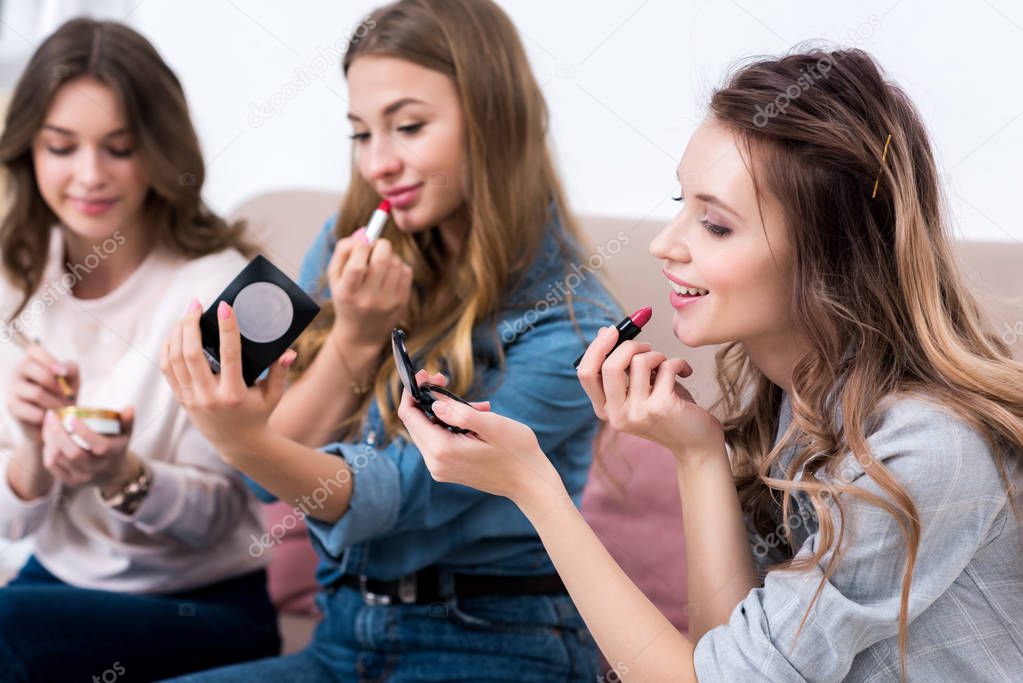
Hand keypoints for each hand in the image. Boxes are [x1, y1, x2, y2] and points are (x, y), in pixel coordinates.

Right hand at [5, 344, 78, 443]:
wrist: (53, 420)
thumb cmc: (62, 395)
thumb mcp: (71, 380)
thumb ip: (71, 368)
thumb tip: (63, 370)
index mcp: (31, 361)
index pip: (34, 350)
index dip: (49, 359)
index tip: (64, 373)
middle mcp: (17, 372)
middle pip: (32, 369)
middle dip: (55, 384)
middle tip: (67, 396)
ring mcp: (11, 389)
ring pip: (36, 392)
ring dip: (55, 403)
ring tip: (63, 409)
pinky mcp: (12, 407)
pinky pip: (33, 411)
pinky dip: (48, 415)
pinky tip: (51, 416)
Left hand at [40, 407, 136, 490]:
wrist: (112, 474)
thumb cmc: (116, 446)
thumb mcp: (125, 434)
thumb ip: (127, 420)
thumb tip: (129, 407)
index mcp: (112, 455)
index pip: (99, 446)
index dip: (84, 432)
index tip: (71, 417)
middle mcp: (97, 469)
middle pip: (74, 454)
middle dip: (59, 434)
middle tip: (51, 416)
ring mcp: (82, 477)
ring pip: (59, 458)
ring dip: (50, 439)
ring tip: (48, 425)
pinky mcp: (70, 481)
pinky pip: (52, 465)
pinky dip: (47, 450)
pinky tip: (48, 439)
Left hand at [160, 299, 296, 461]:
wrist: (236, 443)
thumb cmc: (258, 413)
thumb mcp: (274, 395)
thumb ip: (280, 372)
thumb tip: (289, 352)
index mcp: (233, 395)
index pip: (228, 355)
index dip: (226, 329)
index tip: (225, 306)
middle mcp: (209, 397)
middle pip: (191, 353)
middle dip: (191, 324)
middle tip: (197, 304)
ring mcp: (191, 398)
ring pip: (175, 358)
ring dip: (178, 332)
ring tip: (187, 314)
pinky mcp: (181, 398)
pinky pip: (168, 368)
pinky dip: (168, 348)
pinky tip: (176, 333)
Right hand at [327, 227, 412, 346]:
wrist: (361, 333)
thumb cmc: (346, 298)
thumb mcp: (335, 276)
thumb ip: (344, 250)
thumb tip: (364, 231)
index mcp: (347, 293)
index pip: (357, 264)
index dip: (362, 246)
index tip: (363, 243)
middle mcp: (368, 299)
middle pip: (382, 260)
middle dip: (381, 245)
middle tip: (377, 246)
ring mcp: (388, 302)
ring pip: (396, 263)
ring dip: (390, 255)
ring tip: (381, 263)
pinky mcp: (402, 302)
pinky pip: (406, 271)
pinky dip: (399, 265)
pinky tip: (390, 273)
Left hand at [397, 371, 566, 512]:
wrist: (530, 484)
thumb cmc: (517, 452)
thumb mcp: (492, 425)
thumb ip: (460, 413)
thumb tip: (434, 403)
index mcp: (442, 450)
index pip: (409, 416)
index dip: (412, 391)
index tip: (426, 375)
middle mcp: (435, 463)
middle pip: (415, 423)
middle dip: (428, 399)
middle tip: (446, 380)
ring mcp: (441, 469)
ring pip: (428, 430)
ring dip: (444, 412)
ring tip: (478, 407)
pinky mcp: (448, 470)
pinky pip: (439, 441)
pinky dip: (451, 425)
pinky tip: (475, 420)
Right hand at [576, 326, 724, 462]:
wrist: (696, 442)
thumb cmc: (666, 409)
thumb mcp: (637, 389)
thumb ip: (621, 367)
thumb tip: (604, 332)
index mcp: (605, 409)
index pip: (586, 374)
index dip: (596, 347)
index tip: (612, 331)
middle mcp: (617, 415)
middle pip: (610, 366)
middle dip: (630, 345)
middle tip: (646, 346)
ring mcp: (638, 413)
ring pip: (640, 362)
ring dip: (657, 354)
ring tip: (667, 364)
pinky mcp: (662, 407)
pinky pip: (666, 367)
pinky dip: (679, 362)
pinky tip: (685, 372)